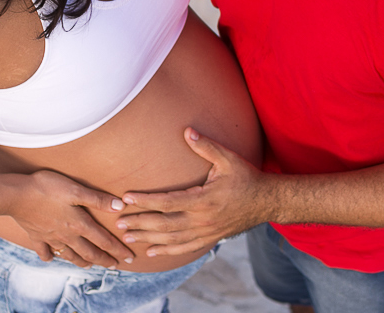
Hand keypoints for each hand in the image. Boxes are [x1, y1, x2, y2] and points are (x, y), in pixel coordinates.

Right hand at [8, 169, 136, 268]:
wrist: (16, 195)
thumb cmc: (47, 188)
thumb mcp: (76, 190)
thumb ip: (98, 199)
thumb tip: (120, 206)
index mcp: (79, 224)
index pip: (103, 240)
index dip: (117, 249)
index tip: (128, 258)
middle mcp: (66, 235)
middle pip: (89, 252)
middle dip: (103, 260)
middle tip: (114, 266)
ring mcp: (50, 238)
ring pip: (69, 255)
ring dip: (81, 261)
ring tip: (89, 265)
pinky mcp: (36, 236)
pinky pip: (44, 252)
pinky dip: (50, 257)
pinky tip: (52, 258)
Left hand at [116, 128, 271, 257]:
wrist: (266, 202)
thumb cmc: (246, 178)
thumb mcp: (229, 159)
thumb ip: (207, 146)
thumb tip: (187, 131)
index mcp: (204, 200)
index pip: (168, 202)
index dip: (145, 200)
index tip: (126, 197)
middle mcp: (202, 220)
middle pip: (164, 225)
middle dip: (140, 223)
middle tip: (118, 222)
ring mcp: (205, 233)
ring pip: (171, 240)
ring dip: (147, 238)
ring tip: (127, 237)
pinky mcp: (209, 239)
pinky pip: (183, 249)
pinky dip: (165, 251)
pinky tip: (150, 251)